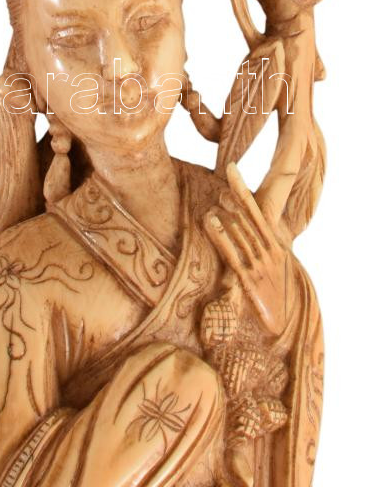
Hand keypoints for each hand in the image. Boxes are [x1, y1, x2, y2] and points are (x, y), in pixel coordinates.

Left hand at [203, 163, 295, 335]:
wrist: (282, 324)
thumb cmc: (274, 294)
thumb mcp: (273, 267)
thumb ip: (259, 247)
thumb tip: (240, 227)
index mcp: (275, 245)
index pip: (256, 210)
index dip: (242, 189)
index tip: (230, 168)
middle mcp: (268, 252)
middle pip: (249, 219)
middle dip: (236, 199)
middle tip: (221, 180)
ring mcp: (259, 266)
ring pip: (241, 234)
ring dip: (228, 216)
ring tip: (215, 199)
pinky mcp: (249, 281)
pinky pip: (232, 255)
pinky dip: (221, 237)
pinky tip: (211, 222)